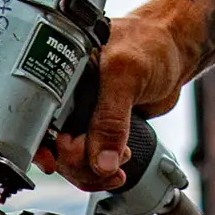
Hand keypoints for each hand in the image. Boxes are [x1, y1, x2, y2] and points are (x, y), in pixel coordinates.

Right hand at [34, 11, 189, 191]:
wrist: (176, 47)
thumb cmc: (149, 42)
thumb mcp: (126, 75)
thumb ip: (110, 118)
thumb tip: (101, 161)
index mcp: (61, 78)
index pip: (38, 121)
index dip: (44, 147)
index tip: (57, 163)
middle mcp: (68, 98)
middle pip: (53, 148)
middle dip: (76, 164)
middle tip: (103, 165)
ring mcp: (85, 115)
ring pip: (72, 159)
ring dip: (91, 172)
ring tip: (116, 170)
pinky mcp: (102, 127)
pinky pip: (92, 159)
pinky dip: (101, 171)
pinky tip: (117, 169)